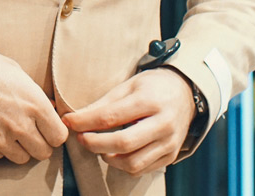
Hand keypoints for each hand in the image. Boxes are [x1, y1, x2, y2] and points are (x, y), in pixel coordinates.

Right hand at [0, 47, 68, 163]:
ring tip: (8, 132)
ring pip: (22, 158)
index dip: (53, 132)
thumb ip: (35, 93)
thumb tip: (50, 107)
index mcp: (34, 104)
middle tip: (29, 132)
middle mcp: (21, 125)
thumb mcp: (15, 71)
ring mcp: (1, 139)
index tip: (47, 128)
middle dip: (39, 143)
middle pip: (43, 152)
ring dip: (19, 148)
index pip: (59, 136)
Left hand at [62, 68, 195, 175]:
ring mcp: (170, 143)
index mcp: (150, 101)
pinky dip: (123, 165)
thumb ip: (102, 104)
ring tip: (98, 146)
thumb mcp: (127, 86)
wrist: (185, 93)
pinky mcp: (171, 156)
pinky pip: (142, 169)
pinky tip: (115, 153)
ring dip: (108, 157)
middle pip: (123, 143)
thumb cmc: (151, 87)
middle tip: (81, 138)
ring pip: (132, 162)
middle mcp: (163, 124)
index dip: (85, 122)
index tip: (68, 122)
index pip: (111, 117)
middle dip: (94, 143)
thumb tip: (74, 119)